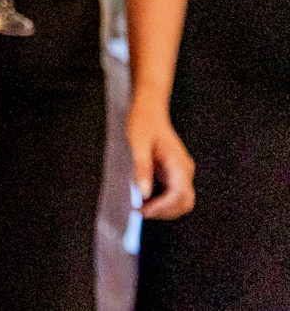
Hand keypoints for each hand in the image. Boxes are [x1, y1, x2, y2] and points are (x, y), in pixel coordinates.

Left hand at [127, 103, 195, 218]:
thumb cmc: (143, 123)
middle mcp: (184, 171)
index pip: (179, 195)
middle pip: (183, 203)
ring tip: (139, 207)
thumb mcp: (137, 144)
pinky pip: (173, 194)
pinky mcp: (175, 174)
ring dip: (163, 209)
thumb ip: (142, 168)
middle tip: (139, 212)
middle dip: (163, 212)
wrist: (149, 110)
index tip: (142, 210)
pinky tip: (143, 200)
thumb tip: (143, 194)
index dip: (162, 207)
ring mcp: (181, 173)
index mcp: (179, 164)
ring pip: (180, 201)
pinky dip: (161, 202)